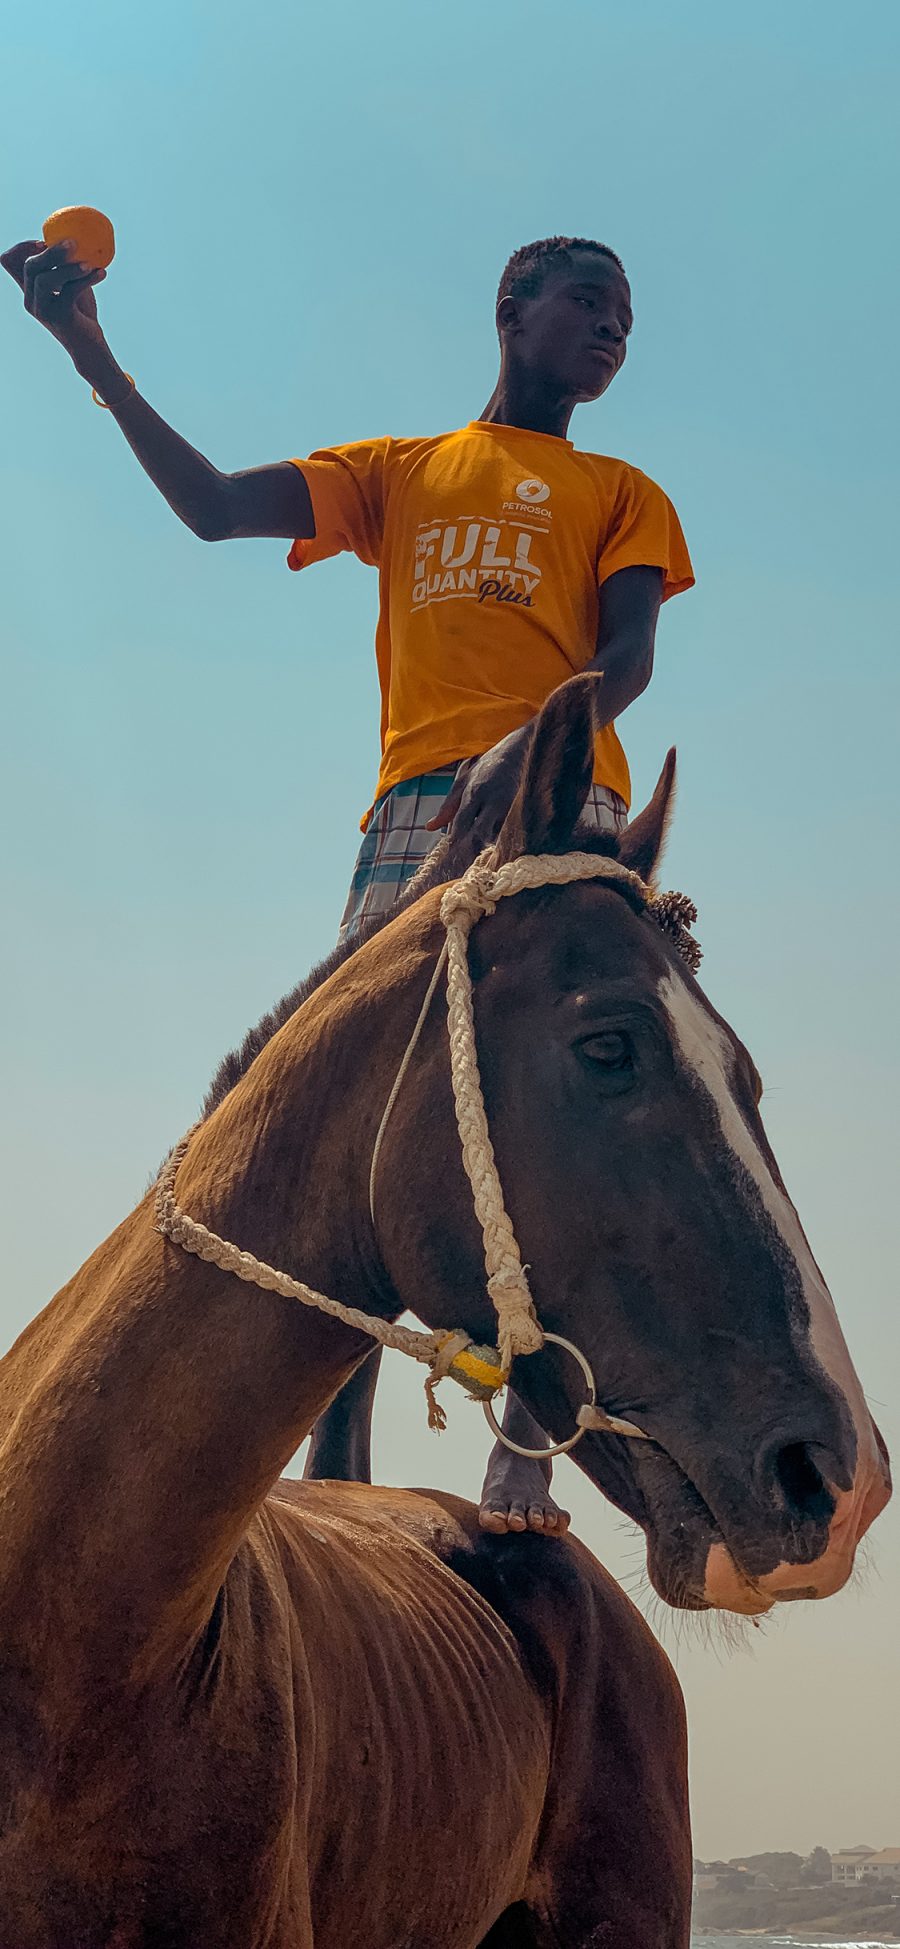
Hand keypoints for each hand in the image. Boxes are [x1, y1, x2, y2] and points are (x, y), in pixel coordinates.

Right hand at [2, 238, 107, 367]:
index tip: (43, 241)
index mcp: (29, 290)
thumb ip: (65, 266)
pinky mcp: (58, 317)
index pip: (10, 262)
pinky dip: (86, 279)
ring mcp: (42, 309)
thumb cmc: (81, 313)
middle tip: (73, 242)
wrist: (89, 346)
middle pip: (30, 266)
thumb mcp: (71, 285)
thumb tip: (74, 236)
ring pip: (45, 279)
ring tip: (90, 263)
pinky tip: (102, 273)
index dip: (22, 248)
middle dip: (50, 251)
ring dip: (68, 267)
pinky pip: (69, 291)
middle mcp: (30, 300)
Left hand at [426, 725, 530, 854]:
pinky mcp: (526, 808)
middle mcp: (492, 800)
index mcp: (474, 793)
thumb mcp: (465, 780)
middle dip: (471, 851)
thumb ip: (448, 806)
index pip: (461, 824)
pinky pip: (514, 831)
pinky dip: (507, 842)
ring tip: (484, 863)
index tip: (450, 859)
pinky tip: (503, 851)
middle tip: (465, 867)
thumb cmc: (490, 765)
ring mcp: (511, 805)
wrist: (524, 748)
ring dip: (490, 849)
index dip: (455, 843)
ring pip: (499, 835)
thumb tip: (430, 828)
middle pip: (479, 834)